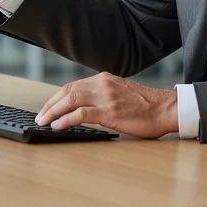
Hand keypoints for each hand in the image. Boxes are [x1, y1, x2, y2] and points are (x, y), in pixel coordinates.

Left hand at [36, 72, 177, 138]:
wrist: (165, 109)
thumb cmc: (146, 107)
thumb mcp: (121, 94)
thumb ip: (103, 96)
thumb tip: (82, 108)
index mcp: (104, 80)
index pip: (72, 86)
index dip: (56, 98)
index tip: (47, 109)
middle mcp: (103, 85)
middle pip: (68, 91)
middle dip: (50, 105)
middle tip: (40, 117)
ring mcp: (107, 97)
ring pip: (71, 100)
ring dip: (54, 112)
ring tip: (44, 122)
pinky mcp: (111, 111)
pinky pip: (81, 114)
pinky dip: (66, 119)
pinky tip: (58, 126)